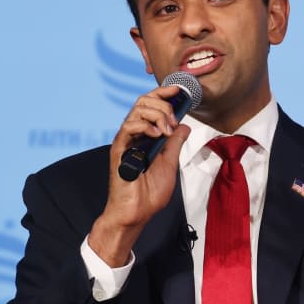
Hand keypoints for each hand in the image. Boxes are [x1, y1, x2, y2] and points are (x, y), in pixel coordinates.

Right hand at [89, 85, 191, 265]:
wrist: (137, 213)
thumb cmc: (149, 194)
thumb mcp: (170, 163)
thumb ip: (175, 143)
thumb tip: (184, 126)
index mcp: (145, 136)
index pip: (151, 105)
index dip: (164, 93)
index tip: (178, 90)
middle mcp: (134, 135)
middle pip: (143, 101)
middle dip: (163, 103)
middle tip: (174, 120)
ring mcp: (125, 140)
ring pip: (137, 109)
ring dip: (157, 114)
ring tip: (167, 130)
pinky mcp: (119, 149)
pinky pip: (128, 126)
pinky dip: (145, 125)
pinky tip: (157, 135)